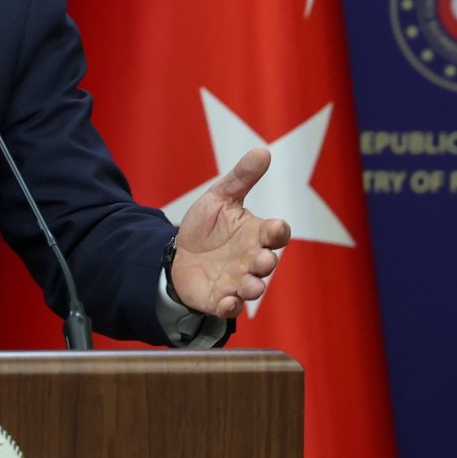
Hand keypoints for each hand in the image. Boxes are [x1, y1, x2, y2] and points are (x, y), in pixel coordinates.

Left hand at [171, 148, 291, 317]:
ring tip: (250, 286)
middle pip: (267, 263)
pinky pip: (229, 307)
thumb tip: (263, 150)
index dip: (278, 231)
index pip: (276, 233)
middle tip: (262, 260)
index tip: (275, 227)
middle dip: (266, 262)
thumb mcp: (220, 197)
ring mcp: (237, 281)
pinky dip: (230, 306)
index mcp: (256, 234)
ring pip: (253, 288)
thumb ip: (241, 177)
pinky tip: (227, 302)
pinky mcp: (219, 299)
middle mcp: (251, 259)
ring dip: (253, 287)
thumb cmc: (206, 227)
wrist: (178, 254)